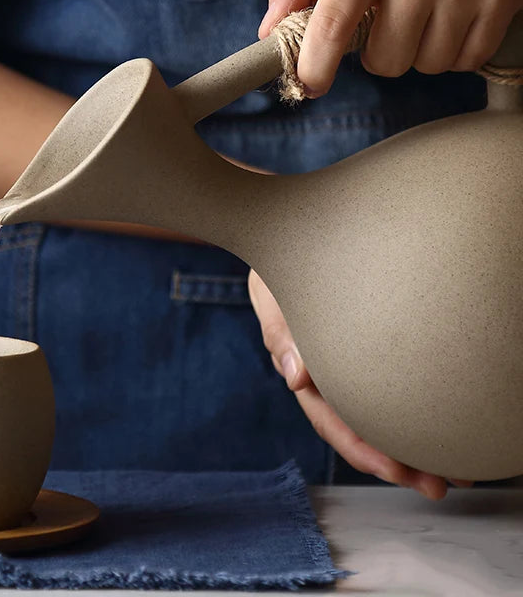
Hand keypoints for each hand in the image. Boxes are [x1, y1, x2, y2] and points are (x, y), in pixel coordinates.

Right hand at [247, 270, 472, 498]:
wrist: (285, 242)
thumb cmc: (278, 269)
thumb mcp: (271, 295)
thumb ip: (280, 333)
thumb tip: (296, 380)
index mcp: (301, 372)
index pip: (332, 423)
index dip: (364, 452)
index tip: (398, 473)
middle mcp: (326, 378)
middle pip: (362, 430)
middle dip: (399, 464)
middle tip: (441, 485)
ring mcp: (344, 366)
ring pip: (379, 414)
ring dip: (413, 444)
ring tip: (454, 468)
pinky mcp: (364, 351)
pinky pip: (388, 387)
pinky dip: (414, 408)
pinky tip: (439, 418)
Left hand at [257, 0, 522, 96]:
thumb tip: (267, 32)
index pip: (331, 25)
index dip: (314, 67)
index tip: (309, 85)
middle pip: (382, 62)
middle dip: (378, 54)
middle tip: (390, 21)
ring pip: (424, 66)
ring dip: (418, 53)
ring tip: (426, 13)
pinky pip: (464, 62)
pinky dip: (455, 52)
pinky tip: (454, 17)